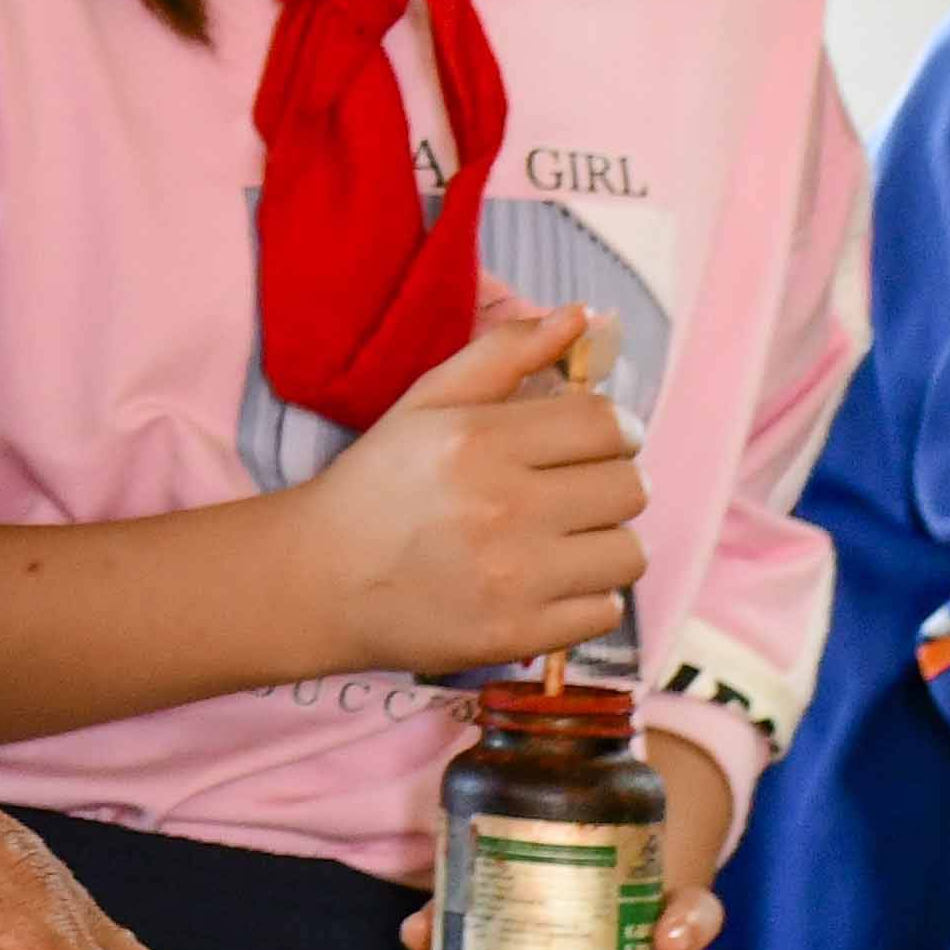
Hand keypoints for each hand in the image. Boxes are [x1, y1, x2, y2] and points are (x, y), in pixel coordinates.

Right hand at [295, 303, 646, 677]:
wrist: (319, 580)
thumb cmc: (378, 483)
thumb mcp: (426, 402)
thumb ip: (504, 353)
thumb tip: (581, 314)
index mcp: (480, 440)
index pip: (608, 425)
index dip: (616, 429)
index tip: (595, 441)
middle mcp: (502, 507)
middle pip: (630, 488)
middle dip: (612, 482)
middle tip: (575, 490)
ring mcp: (513, 578)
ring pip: (628, 553)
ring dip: (605, 543)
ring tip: (563, 539)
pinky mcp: (517, 634)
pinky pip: (606, 612)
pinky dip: (586, 597)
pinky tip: (546, 583)